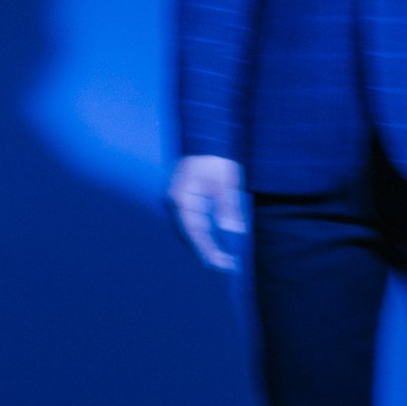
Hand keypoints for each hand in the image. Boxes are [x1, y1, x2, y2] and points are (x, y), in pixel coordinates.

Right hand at [169, 153, 248, 271]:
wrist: (205, 139)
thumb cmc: (217, 157)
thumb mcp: (227, 181)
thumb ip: (228, 206)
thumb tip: (233, 231)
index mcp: (181, 197)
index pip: (194, 232)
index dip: (207, 251)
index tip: (221, 265)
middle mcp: (173, 201)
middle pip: (187, 235)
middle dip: (206, 252)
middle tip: (227, 266)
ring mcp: (173, 199)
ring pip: (185, 230)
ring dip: (202, 245)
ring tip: (222, 258)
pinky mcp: (178, 198)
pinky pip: (187, 222)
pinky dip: (198, 234)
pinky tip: (211, 241)